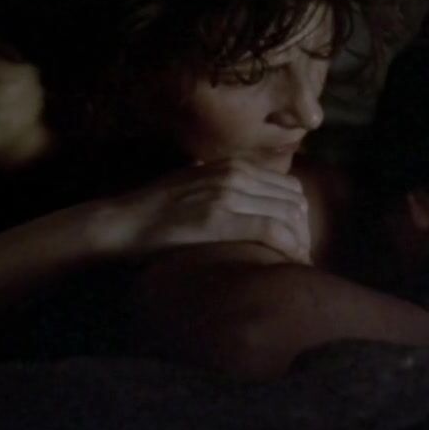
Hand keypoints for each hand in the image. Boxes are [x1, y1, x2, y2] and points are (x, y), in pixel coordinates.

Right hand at [95, 157, 311, 263]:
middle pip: (293, 200)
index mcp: (233, 164)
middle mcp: (234, 173)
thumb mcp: (196, 181)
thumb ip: (223, 180)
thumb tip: (246, 187)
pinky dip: (288, 248)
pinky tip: (291, 265)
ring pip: (286, 215)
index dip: (301, 214)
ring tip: (300, 265)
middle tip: (304, 256)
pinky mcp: (217, 218)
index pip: (288, 186)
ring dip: (300, 243)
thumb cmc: (157, 208)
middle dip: (305, 231)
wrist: (123, 221)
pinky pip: (270, 230)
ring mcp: (226, 193)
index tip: (300, 238)